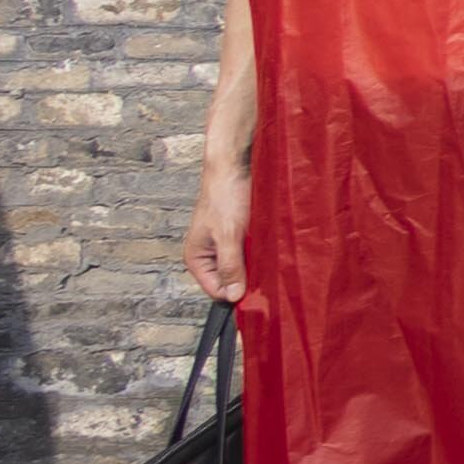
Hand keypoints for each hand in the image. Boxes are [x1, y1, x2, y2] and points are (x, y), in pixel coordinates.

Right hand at [179, 147, 253, 305]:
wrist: (234, 167)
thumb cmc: (226, 196)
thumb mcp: (229, 235)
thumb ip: (230, 266)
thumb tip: (234, 296)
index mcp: (196, 258)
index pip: (215, 291)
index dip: (235, 292)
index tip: (257, 290)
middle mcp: (207, 255)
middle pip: (229, 281)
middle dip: (246, 278)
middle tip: (265, 270)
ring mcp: (222, 246)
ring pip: (241, 267)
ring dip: (254, 265)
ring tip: (265, 253)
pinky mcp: (236, 236)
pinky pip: (248, 254)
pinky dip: (258, 253)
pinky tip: (267, 245)